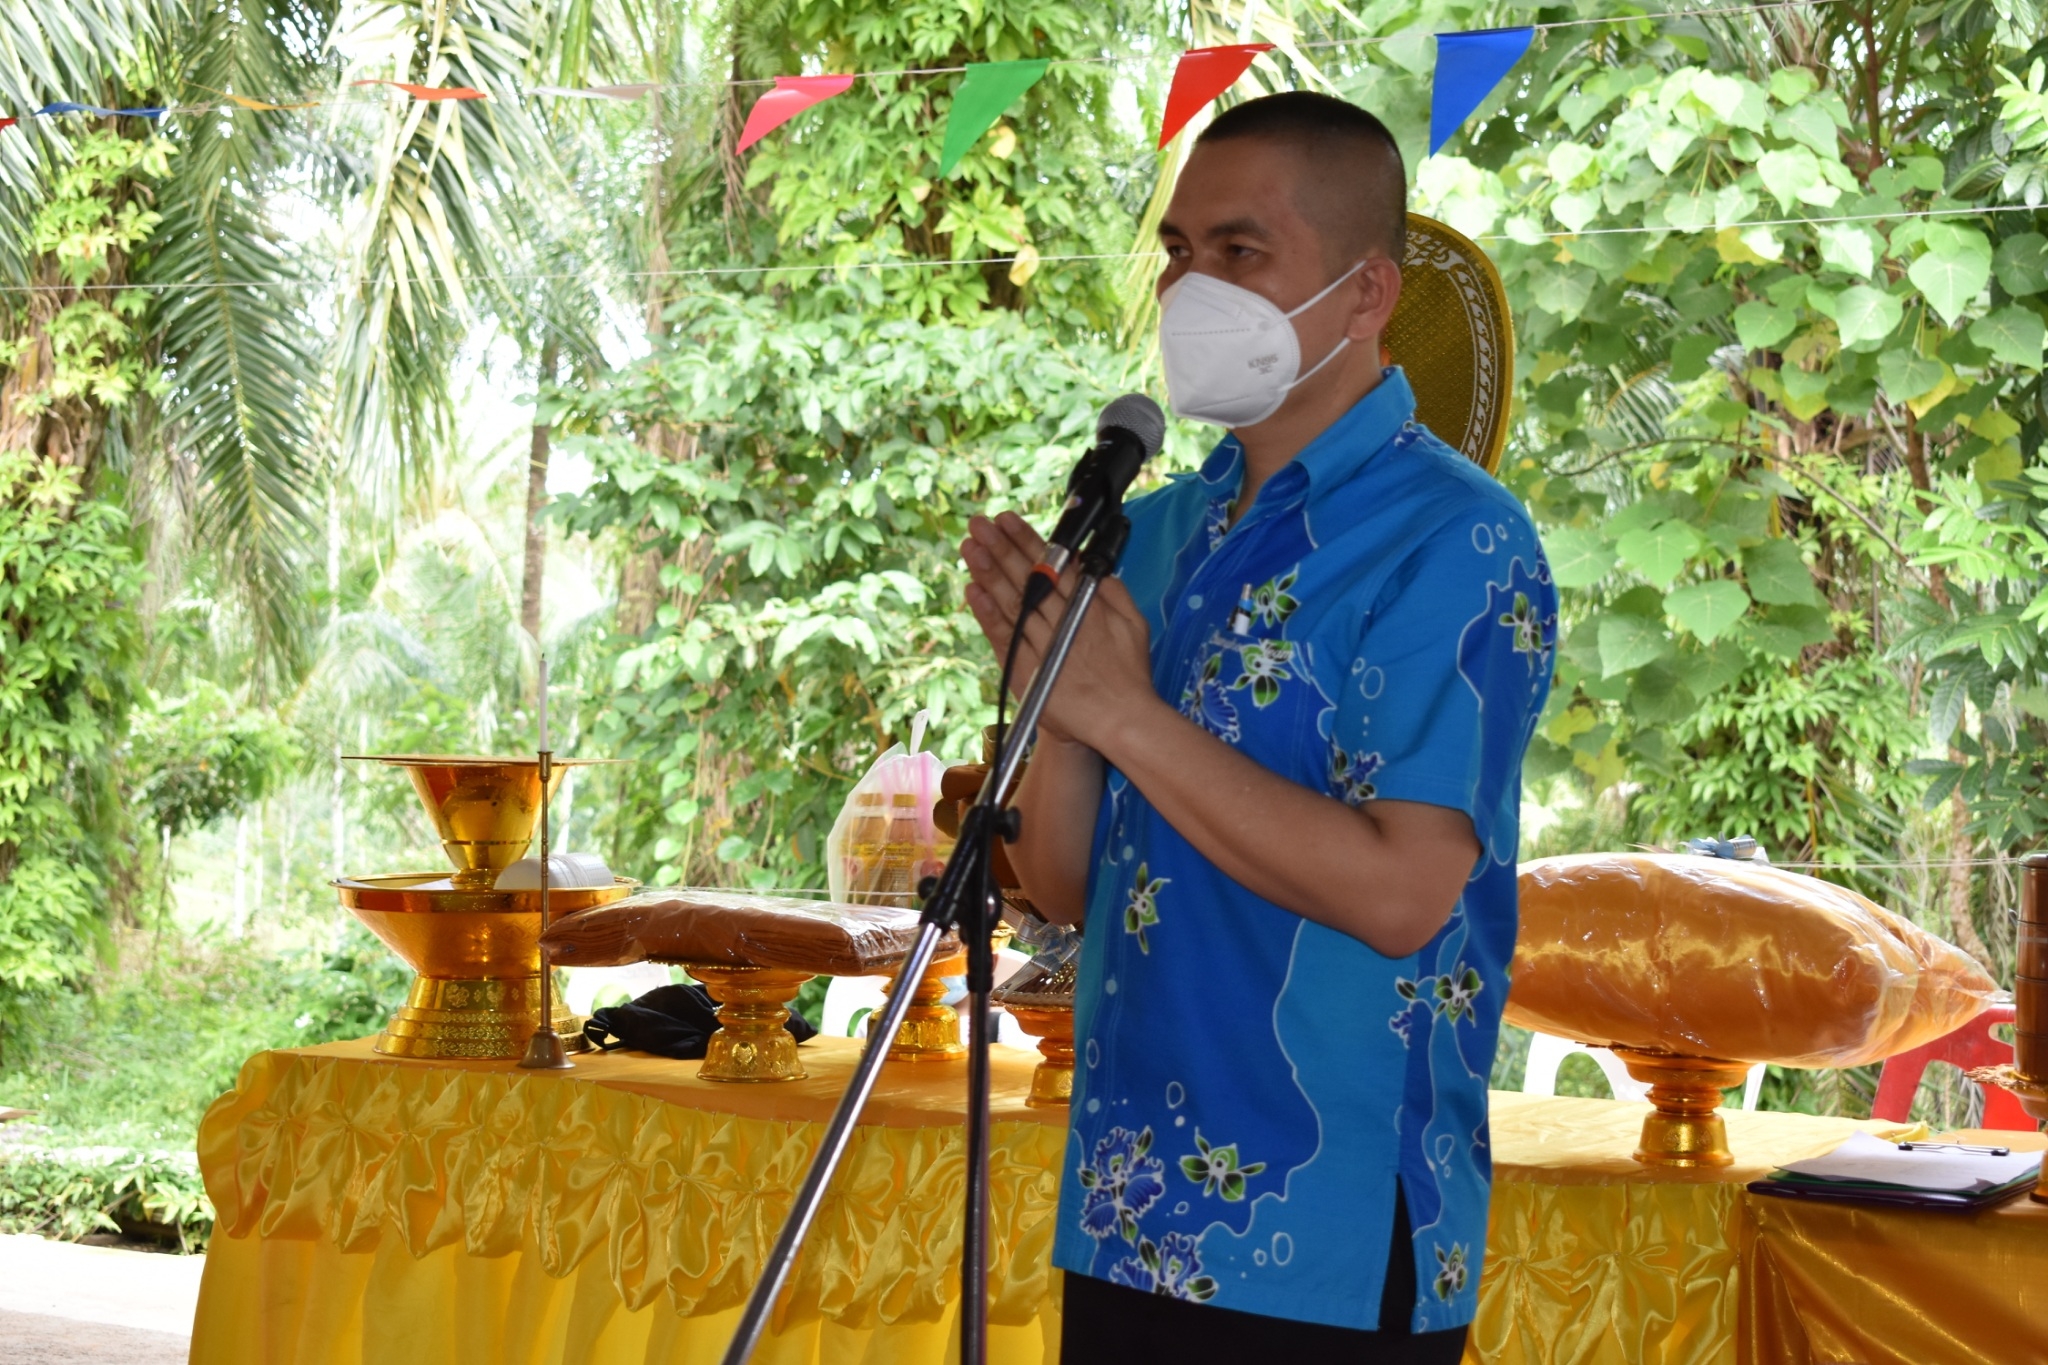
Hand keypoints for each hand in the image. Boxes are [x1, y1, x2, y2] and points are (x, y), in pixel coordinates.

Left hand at [960, 512, 1157, 752]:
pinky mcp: (1028, 671)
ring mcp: (1043, 646)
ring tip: (971, 546)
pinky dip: (986, 613)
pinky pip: (1003, 637)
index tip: (1007, 520)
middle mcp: (1063, 622)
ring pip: (1012, 602)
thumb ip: (1115, 592)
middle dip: (1001, 547)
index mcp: (1089, 607)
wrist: (1121, 721)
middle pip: (1027, 579)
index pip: (1053, 566)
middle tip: (979, 523)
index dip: (1028, 541)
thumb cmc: (1130, 675)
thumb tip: (1094, 566)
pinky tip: (973, 589)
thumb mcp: (1135, 624)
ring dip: (988, 572)